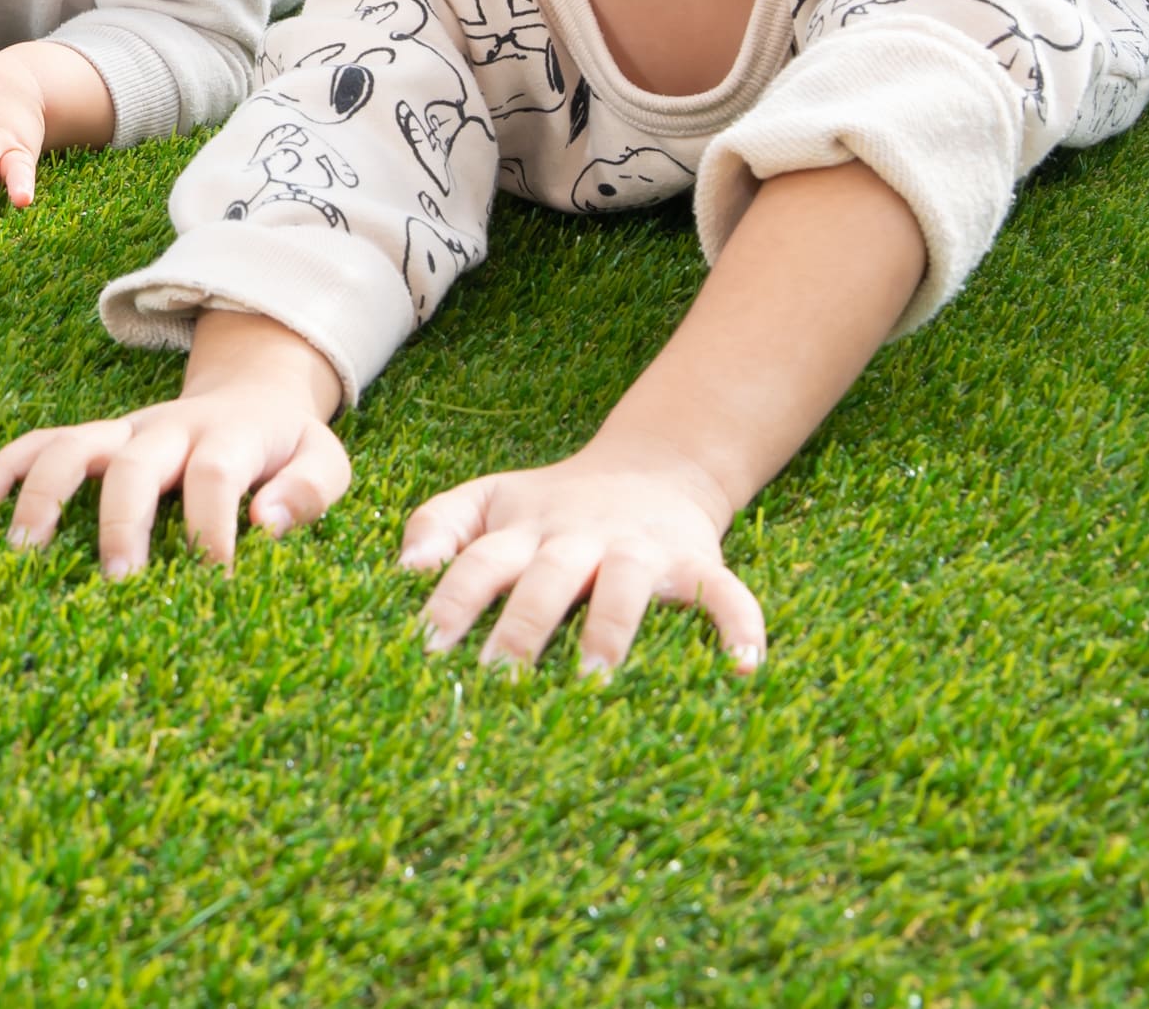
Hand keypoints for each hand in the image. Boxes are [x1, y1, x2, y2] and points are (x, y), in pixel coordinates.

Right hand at [0, 311, 350, 572]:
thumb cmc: (286, 446)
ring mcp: (124, 432)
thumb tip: (266, 523)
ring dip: (43, 492)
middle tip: (117, 580)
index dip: (212, 526)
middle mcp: (168, 429)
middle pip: (134, 462)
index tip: (212, 581)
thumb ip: (308, 491)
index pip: (216, 476)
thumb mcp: (324, 460)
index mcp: (230, 437)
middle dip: (122, 520)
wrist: (251, 390)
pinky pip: (41, 442)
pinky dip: (6, 465)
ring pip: (72, 446)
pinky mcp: (95, 439)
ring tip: (20, 550)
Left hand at [402, 453, 764, 679]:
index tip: (425, 646)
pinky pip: (724, 594)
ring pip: (625, 586)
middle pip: (546, 577)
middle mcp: (581, 538)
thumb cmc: (553, 506)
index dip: (452, 600)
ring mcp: (640, 550)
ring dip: (609, 629)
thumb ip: (440, 524)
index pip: (480, 562)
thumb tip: (404, 568)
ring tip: (593, 680)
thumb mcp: (492, 500)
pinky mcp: (697, 563)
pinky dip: (739, 625)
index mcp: (526, 529)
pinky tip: (744, 669)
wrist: (653, 467)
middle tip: (498, 679)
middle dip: (522, 626)